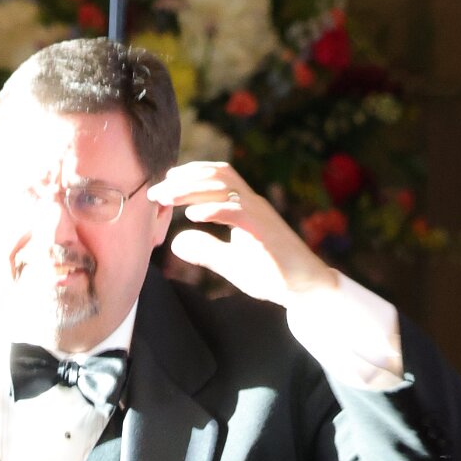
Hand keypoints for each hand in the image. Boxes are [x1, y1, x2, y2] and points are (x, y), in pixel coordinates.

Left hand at [149, 161, 339, 305]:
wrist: (305, 287)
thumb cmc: (271, 272)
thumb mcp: (230, 262)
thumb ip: (205, 250)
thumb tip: (176, 242)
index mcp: (244, 206)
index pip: (217, 176)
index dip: (190, 173)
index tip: (165, 182)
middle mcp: (252, 203)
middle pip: (216, 175)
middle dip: (183, 179)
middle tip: (155, 191)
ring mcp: (260, 214)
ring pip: (224, 187)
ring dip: (191, 189)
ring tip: (166, 198)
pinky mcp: (265, 231)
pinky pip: (237, 212)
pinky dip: (214, 209)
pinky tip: (193, 215)